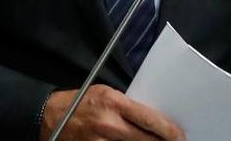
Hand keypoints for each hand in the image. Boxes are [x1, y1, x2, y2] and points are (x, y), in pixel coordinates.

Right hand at [40, 86, 183, 140]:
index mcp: (114, 103)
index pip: (150, 119)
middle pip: (145, 140)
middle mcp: (108, 124)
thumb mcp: (107, 94)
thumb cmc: (82, 102)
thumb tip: (154, 120)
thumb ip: (129, 107)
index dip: (169, 131)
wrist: (50, 116)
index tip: (180, 136)